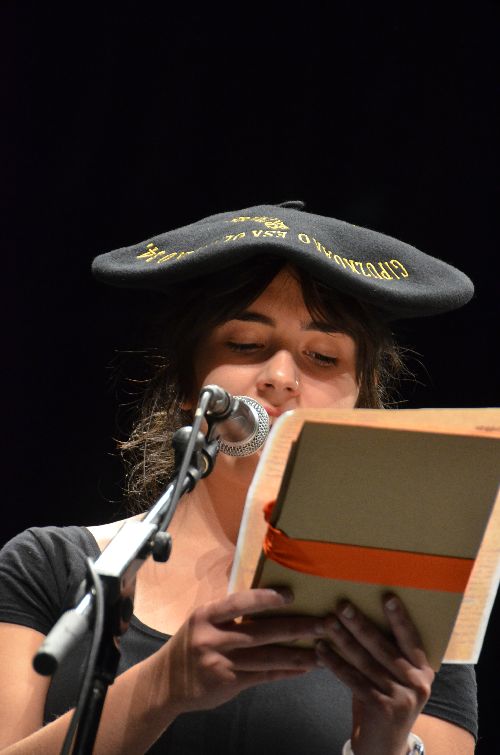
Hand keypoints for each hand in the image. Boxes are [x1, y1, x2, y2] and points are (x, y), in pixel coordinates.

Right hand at [161, 588, 323, 713]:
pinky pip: (262, 676)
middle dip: (295, 628)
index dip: (266, 598)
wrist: (166, 682)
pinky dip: (285, 672)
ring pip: (266, 658)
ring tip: (320, 651)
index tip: (291, 595)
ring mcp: (219, 663)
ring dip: (296, 654)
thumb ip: (228, 613)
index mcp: (206, 615)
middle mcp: (212, 638)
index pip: (239, 602)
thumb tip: (268, 600)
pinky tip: (303, 668)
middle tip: (322, 624)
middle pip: (260, 632)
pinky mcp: (227, 683)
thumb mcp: (202, 621)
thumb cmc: (191, 643)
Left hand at [315, 595, 433, 754]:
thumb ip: (386, 653)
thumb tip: (359, 614)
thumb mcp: (395, 677)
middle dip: (361, 624)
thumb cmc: (386, 700)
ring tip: (328, 623)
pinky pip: (354, 680)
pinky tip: (321, 650)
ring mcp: (403, 698)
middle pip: (384, 647)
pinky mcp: (384, 710)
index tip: (387, 596)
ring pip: (366, 662)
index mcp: (424, 670)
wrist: (385, 746)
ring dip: (344, 640)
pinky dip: (336, 663)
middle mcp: (418, 683)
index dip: (399, 617)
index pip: (411, 638)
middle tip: (343, 605)